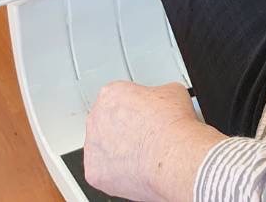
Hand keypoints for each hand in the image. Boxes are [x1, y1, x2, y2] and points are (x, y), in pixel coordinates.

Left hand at [84, 81, 221, 201]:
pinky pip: (104, 173)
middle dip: (123, 129)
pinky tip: (136, 170)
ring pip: (103, 149)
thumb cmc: (172, 126)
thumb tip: (162, 104)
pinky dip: (118, 173)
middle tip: (144, 135)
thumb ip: (157, 94)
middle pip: (105, 123)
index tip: (144, 114)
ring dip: (118, 152)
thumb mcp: (173, 92)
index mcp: (110, 94)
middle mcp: (95, 119)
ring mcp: (92, 148)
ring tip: (143, 154)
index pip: (117, 97)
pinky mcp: (94, 173)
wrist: (172, 156)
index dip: (135, 106)